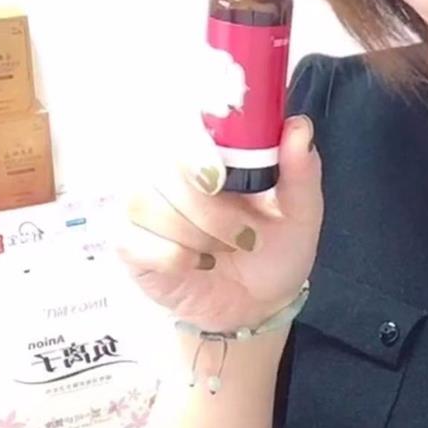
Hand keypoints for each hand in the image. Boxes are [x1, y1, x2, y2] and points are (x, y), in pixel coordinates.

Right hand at [113, 108, 321, 332]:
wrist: (258, 303)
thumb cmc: (275, 248)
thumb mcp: (301, 212)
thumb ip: (301, 169)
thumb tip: (298, 126)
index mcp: (209, 149)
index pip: (180, 124)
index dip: (195, 150)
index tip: (221, 179)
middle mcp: (167, 168)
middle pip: (164, 169)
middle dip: (211, 211)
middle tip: (246, 237)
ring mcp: (141, 203)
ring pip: (147, 203)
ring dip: (194, 235)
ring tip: (222, 251)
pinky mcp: (126, 241)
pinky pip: (135, 240)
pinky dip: (174, 257)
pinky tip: (197, 264)